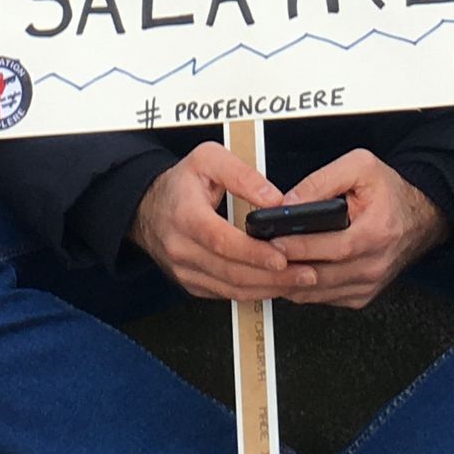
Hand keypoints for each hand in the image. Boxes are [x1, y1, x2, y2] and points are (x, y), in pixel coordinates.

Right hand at [128, 142, 318, 301]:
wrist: (148, 207)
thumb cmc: (181, 183)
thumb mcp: (209, 159)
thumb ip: (242, 174)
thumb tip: (273, 199)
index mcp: (186, 216)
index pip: (222, 241)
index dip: (254, 252)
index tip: (282, 256)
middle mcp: (182, 249)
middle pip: (232, 272)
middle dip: (273, 276)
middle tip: (306, 272)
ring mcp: (185, 270)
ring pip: (231, 289)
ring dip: (268, 288)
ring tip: (298, 280)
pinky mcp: (192, 283)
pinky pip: (225, 294)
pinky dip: (253, 292)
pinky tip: (275, 284)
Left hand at [271, 149, 452, 308]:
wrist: (419, 216)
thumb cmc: (389, 191)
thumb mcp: (360, 167)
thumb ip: (323, 180)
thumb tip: (289, 201)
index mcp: (376, 232)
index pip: (333, 247)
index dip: (301, 245)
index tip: (273, 240)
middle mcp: (374, 265)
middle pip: (322, 274)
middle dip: (287, 265)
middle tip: (259, 253)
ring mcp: (368, 284)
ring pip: (319, 292)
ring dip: (290, 281)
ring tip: (265, 264)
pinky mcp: (362, 295)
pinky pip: (325, 298)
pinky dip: (303, 288)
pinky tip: (287, 273)